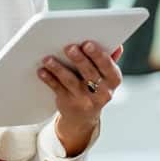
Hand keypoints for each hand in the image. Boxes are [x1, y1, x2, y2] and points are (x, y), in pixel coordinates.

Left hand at [38, 41, 122, 155]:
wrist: (83, 117)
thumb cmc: (95, 88)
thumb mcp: (106, 76)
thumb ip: (109, 59)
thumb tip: (117, 46)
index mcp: (113, 81)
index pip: (108, 66)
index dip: (98, 55)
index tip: (87, 44)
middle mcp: (102, 92)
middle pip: (89, 73)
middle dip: (79, 59)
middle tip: (69, 47)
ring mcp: (85, 100)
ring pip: (71, 81)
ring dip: (59, 68)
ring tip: (49, 59)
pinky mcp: (69, 104)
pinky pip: (58, 89)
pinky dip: (49, 79)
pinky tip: (42, 71)